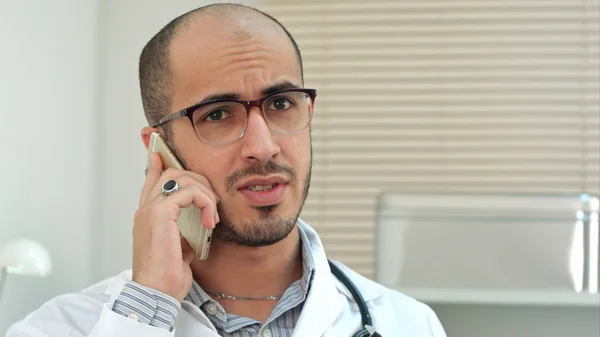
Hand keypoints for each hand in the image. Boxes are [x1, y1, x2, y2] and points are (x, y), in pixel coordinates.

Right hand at [131, 153, 218, 301]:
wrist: (156, 293)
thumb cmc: (166, 276)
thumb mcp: (179, 248)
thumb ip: (183, 230)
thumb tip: (199, 223)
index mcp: (147, 216)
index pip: (150, 181)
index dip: (158, 165)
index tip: (161, 154)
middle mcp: (145, 209)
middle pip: (171, 174)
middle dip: (198, 180)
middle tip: (211, 202)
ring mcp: (150, 210)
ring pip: (181, 178)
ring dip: (204, 193)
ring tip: (212, 215)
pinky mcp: (160, 214)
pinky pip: (189, 192)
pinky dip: (205, 202)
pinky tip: (209, 220)